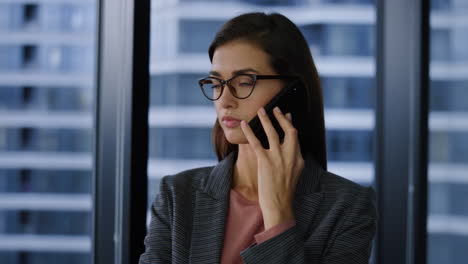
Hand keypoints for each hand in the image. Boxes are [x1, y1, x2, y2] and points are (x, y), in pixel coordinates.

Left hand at [240, 106, 304, 229]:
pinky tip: (245, 124)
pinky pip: (256, 142)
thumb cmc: (284, 193)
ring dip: (266, 120)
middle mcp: (290, 156)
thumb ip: (292, 162)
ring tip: (261, 110)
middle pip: (289, 131)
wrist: (279, 206)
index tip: (287, 116)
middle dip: (282, 118)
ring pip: (273, 133)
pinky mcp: (265, 162)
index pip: (295, 138)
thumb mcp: (294, 175)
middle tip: (276, 109)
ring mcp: (278, 159)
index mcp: (298, 159)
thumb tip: (289, 152)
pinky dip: (250, 132)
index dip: (290, 125)